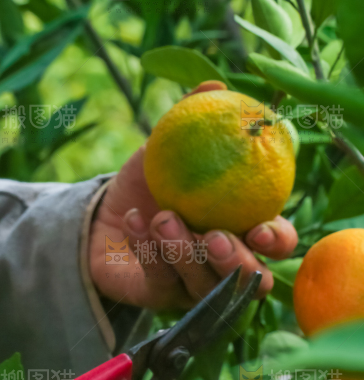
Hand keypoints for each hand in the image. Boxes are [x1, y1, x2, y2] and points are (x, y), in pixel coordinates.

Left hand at [89, 82, 297, 309]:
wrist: (100, 213)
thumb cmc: (148, 182)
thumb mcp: (168, 148)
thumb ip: (193, 118)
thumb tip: (216, 83)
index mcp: (243, 227)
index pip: (278, 242)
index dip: (278, 240)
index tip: (260, 227)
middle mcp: (226, 261)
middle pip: (253, 279)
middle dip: (235, 259)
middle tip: (211, 234)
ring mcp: (195, 285)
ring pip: (207, 285)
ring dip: (184, 252)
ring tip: (162, 218)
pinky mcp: (161, 297)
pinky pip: (162, 280)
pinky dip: (148, 249)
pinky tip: (132, 222)